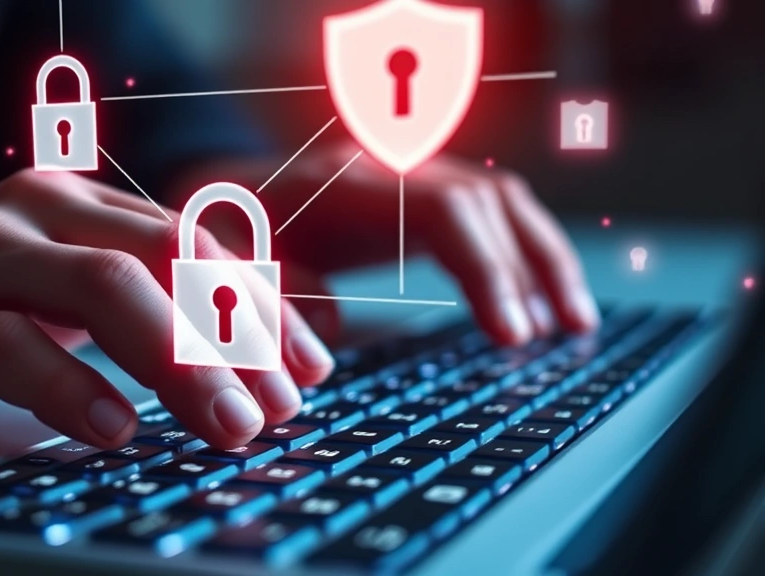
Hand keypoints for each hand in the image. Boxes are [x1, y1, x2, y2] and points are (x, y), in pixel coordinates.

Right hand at [0, 171, 334, 448]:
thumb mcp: (44, 295)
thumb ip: (126, 306)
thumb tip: (230, 351)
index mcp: (73, 205)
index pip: (196, 245)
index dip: (263, 307)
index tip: (309, 370)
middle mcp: (31, 214)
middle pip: (166, 260)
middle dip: (239, 336)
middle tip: (283, 409)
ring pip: (101, 290)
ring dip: (179, 361)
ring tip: (228, 427)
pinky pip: (4, 344)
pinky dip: (68, 385)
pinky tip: (113, 429)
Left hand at [182, 145, 599, 345]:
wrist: (221, 190)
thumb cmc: (224, 229)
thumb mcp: (227, 259)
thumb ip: (269, 293)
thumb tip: (328, 338)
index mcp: (344, 182)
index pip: (441, 210)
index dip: (485, 268)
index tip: (510, 335)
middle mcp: (387, 170)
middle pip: (485, 200)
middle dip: (527, 269)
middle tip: (551, 337)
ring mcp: (408, 179)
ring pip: (498, 202)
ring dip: (541, 260)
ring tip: (574, 324)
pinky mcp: (418, 200)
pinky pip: (487, 218)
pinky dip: (520, 257)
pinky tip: (540, 303)